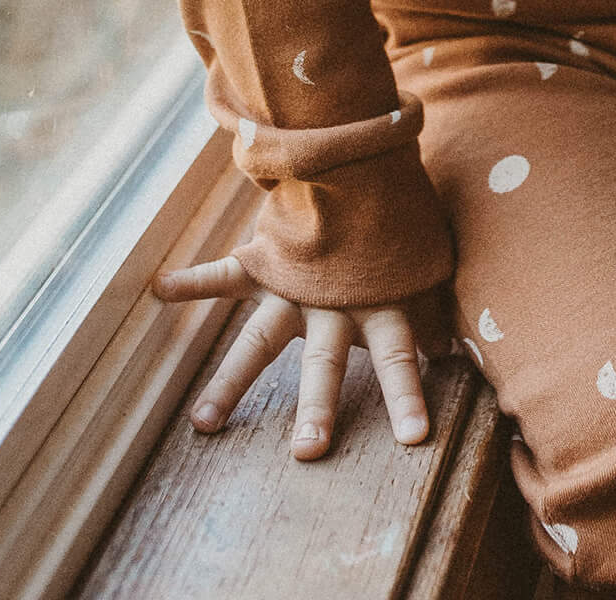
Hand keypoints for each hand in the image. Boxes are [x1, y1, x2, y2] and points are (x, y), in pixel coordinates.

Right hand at [152, 255, 428, 459]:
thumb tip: (453, 356)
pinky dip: (194, 281)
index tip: (414, 440)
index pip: (398, 357)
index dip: (407, 395)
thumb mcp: (422, 270)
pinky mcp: (266, 261)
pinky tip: (162, 290)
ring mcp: (295, 284)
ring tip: (202, 422)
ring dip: (234, 380)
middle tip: (308, 452)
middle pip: (326, 362)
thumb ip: (434, 313)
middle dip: (317, 406)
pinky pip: (226, 272)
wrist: (365, 163)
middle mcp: (334, 302)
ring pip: (262, 338)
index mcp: (379, 304)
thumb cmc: (395, 230)